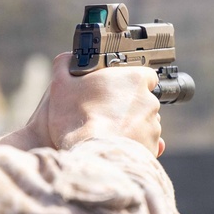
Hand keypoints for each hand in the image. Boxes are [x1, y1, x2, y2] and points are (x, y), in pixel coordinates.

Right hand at [21, 53, 164, 155]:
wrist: (89, 154)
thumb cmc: (76, 118)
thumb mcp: (60, 85)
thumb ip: (64, 65)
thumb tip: (66, 59)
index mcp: (133, 79)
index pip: (144, 74)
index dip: (130, 81)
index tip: (117, 88)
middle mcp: (149, 101)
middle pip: (142, 99)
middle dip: (128, 105)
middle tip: (106, 111)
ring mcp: (152, 126)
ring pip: (143, 123)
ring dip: (130, 126)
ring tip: (107, 132)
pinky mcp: (151, 147)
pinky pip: (144, 143)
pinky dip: (133, 144)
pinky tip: (114, 146)